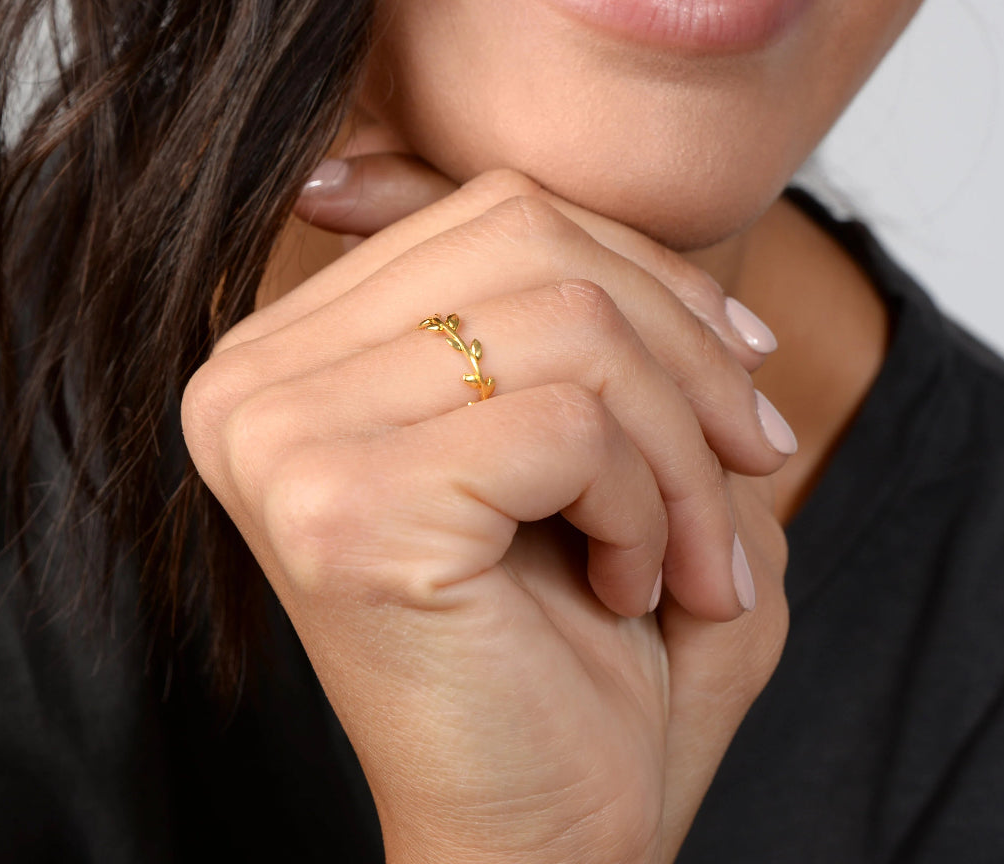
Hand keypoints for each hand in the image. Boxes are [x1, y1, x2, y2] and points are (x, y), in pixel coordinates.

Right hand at [182, 158, 791, 861]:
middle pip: (531, 241)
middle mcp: (253, 380)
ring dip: (680, 445)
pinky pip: (566, 423)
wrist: (542, 827)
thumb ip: (553, 296)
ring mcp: (280, 441)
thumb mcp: (581, 418)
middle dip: (683, 348)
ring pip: (567, 323)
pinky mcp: (342, 510)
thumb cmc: (574, 634)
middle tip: (749, 457)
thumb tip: (554, 203)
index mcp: (294, 349)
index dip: (645, 273)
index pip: (494, 212)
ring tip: (692, 554)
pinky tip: (634, 588)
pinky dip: (648, 506)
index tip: (739, 366)